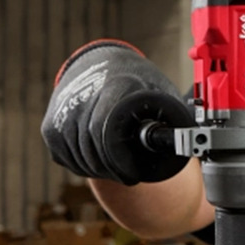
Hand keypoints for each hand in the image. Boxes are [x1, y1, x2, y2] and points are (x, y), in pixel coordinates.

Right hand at [41, 40, 193, 184]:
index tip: (131, 176)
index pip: (106, 129)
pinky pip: (66, 158)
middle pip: (92, 147)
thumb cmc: (140, 85)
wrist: (104, 67)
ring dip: (99, 170)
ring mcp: (64, 110)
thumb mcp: (164, 95)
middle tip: (128, 177)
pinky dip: (83, 165)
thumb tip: (194, 143)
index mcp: (118, 86)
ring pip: (78, 157)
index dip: (118, 160)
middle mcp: (85, 95)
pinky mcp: (51, 124)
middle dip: (112, 169)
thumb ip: (174, 119)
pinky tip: (99, 158)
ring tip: (117, 168)